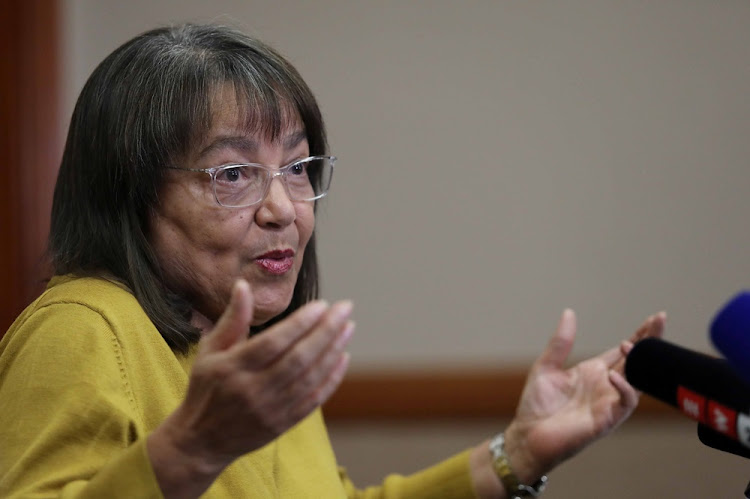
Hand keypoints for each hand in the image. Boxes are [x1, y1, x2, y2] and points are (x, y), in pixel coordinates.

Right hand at [148, 279, 353, 496]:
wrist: (202, 441)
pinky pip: (313, 400)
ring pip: (309, 378)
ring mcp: (270, 409)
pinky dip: (331, 378)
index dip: (300, 323)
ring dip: (333, 351)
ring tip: (348, 327)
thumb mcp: (210, 351)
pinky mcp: (282, 424)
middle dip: (325, 331)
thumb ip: (232, 319)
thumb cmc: (206, 388)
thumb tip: (243, 285)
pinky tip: (343, 357)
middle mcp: (253, 390)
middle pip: (297, 359)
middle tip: (344, 308)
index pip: (273, 343)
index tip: (322, 305)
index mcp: (233, 368)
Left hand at [504, 310, 665, 482]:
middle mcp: (606, 386)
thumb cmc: (537, 405)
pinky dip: (624, 389)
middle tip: (660, 320)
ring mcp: (608, 403)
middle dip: (650, 342)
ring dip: (639, 363)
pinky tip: (613, 376)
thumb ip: (560, 343)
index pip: (624, 351)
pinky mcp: (606, 420)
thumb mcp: (546, 367)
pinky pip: (625, 403)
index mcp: (594, 371)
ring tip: (632, 344)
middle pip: (636, 361)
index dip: (640, 335)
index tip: (655, 317)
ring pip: (637, 380)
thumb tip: (569, 313)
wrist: (527, 436)